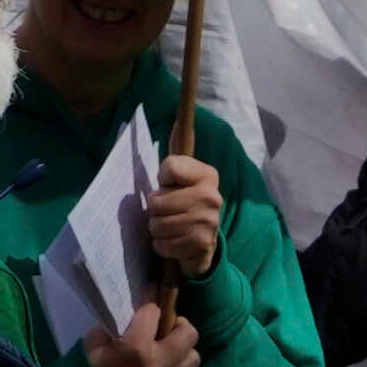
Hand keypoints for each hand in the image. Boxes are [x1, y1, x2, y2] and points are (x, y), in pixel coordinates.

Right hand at [81, 298, 202, 366]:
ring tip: (171, 354)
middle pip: (188, 334)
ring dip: (183, 353)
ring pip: (193, 359)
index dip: (149, 308)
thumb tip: (125, 325)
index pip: (154, 312)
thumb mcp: (91, 347)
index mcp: (136, 346)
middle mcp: (157, 363)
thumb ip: (111, 331)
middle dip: (179, 326)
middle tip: (168, 330)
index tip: (147, 311)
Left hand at [139, 151, 223, 289]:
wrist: (204, 242)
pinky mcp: (201, 243)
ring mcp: (208, 221)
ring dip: (156, 228)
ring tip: (167, 225)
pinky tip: (171, 240)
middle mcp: (212, 196)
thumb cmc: (185, 203)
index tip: (170, 185)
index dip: (163, 178)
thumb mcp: (182, 180)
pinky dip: (161, 244)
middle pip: (157, 201)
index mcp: (208, 175)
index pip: (170, 167)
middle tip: (165, 210)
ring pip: (157, 224)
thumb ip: (175, 159)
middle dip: (154, 209)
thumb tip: (177, 122)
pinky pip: (162, 244)